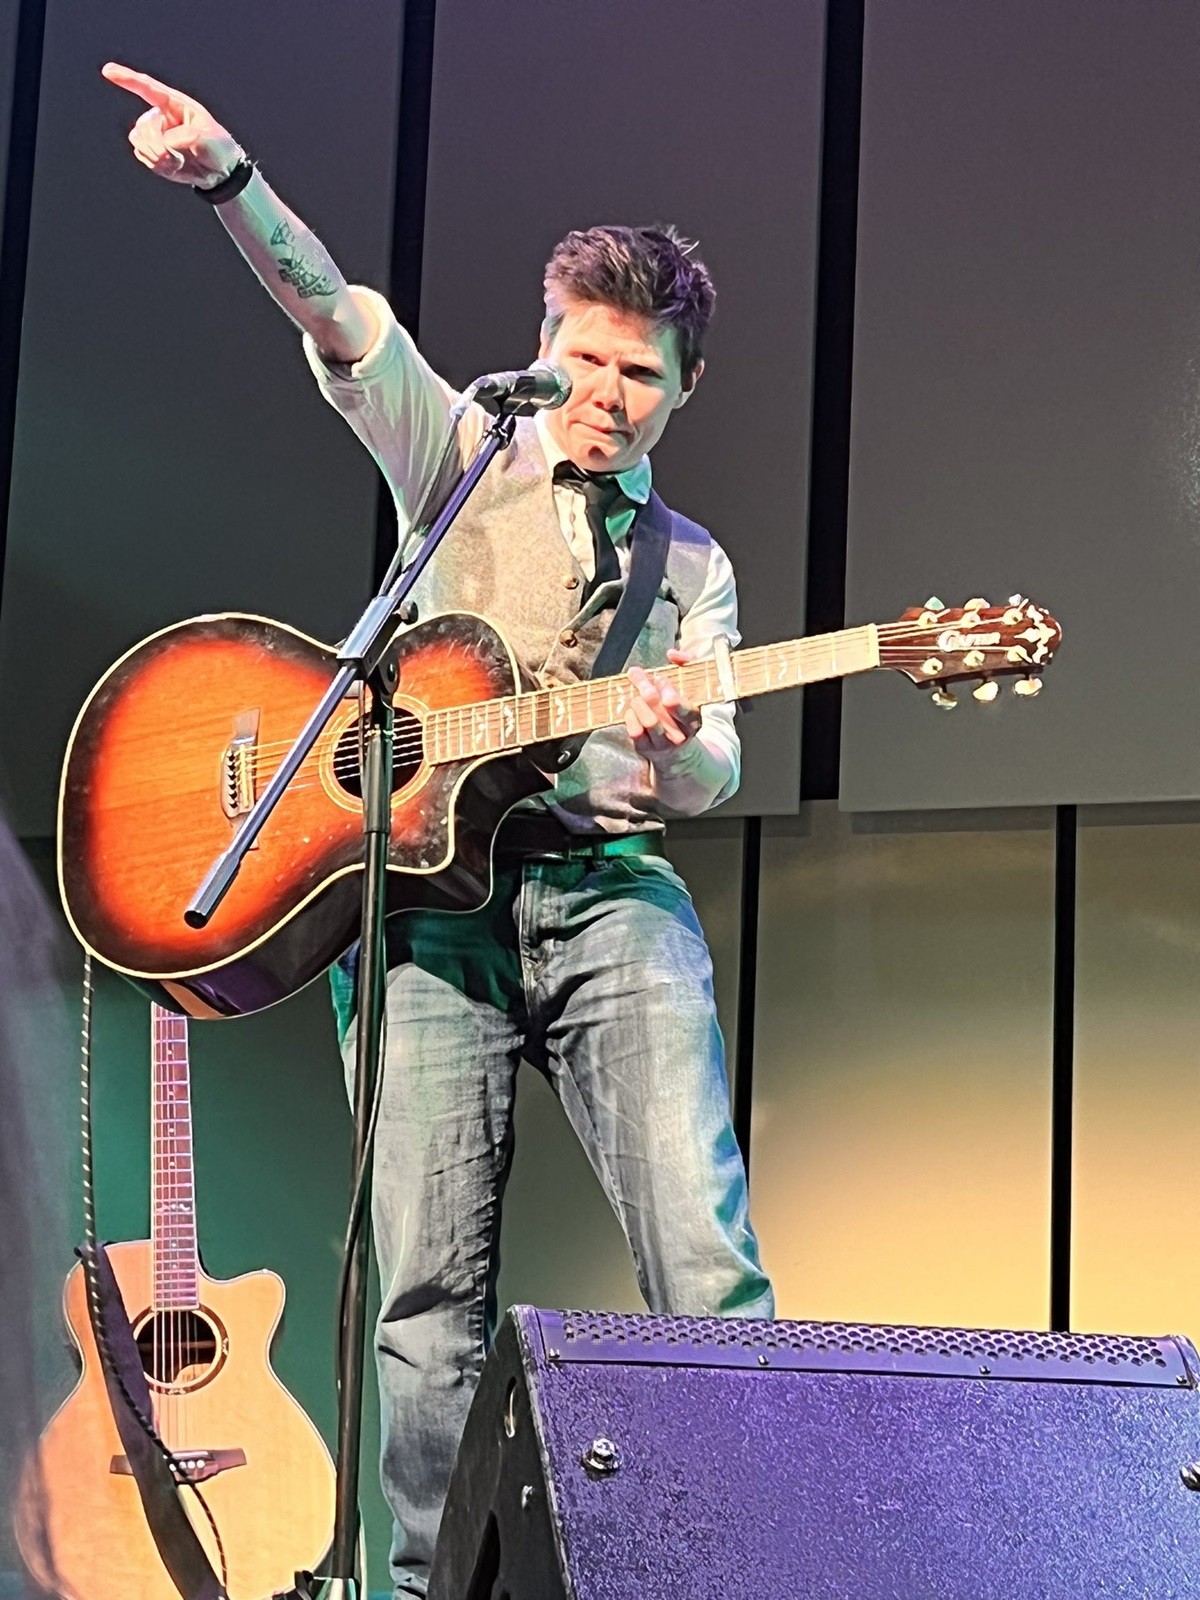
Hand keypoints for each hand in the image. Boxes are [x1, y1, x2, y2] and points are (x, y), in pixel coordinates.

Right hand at [102, 63, 243, 188]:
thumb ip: (183, 137)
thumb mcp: (206, 137)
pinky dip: (156, 164)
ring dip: (156, 155)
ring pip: (138, 141)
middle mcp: (161, 116)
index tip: (108, 71)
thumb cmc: (217, 146)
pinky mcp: (152, 151)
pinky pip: (142, 155)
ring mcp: (154, 134)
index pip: (148, 89)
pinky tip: (172, 166)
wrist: (219, 172)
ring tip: (177, 161)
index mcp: (174, 104)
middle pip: (143, 126)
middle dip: (156, 144)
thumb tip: (163, 144)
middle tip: (175, 157)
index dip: (127, 79)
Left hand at [624, 649, 701, 756]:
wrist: (675, 748)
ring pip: (648, 721)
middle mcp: (679, 735)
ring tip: (637, 694)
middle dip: (647, 691)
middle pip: (662, 713)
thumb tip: (672, 654)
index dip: (674, 699)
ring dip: (638, 702)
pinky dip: (630, 716)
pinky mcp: (645, 748)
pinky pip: (635, 731)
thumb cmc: (680, 709)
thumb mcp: (689, 685)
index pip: (686, 712)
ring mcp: (662, 744)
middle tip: (637, 676)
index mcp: (693, 720)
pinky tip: (632, 708)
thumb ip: (686, 664)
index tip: (662, 683)